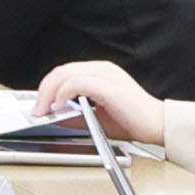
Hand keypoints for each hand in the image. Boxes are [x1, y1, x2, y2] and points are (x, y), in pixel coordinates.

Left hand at [40, 62, 163, 144]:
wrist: (157, 126)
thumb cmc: (134, 121)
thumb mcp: (97, 118)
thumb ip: (76, 114)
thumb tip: (55, 115)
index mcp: (101, 72)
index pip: (66, 72)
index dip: (49, 86)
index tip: (40, 103)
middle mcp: (102, 69)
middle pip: (62, 70)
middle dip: (44, 90)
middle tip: (37, 109)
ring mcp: (105, 75)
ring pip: (66, 74)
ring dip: (49, 93)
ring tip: (44, 109)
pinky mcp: (108, 86)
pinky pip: (77, 83)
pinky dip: (63, 94)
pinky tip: (59, 107)